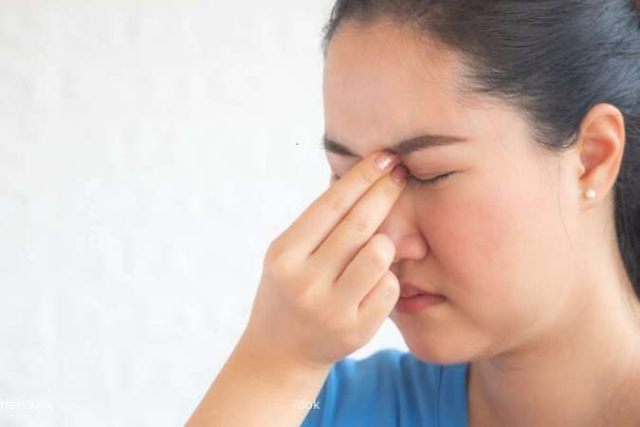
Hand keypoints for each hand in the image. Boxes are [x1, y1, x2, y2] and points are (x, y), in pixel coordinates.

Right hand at [239, 151, 407, 370]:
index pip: (330, 205)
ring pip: (380, 255)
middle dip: (386, 192)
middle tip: (401, 173)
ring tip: (376, 248)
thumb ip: (319, 225)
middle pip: (360, 225)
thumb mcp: (288, 254)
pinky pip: (390, 288)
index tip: (385, 156)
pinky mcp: (355, 331)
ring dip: (386, 244)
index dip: (362, 177)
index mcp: (284, 255)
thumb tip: (364, 177)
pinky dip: (387, 278)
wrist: (279, 352)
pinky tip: (373, 282)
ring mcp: (331, 309)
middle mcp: (304, 281)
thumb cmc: (288, 290)